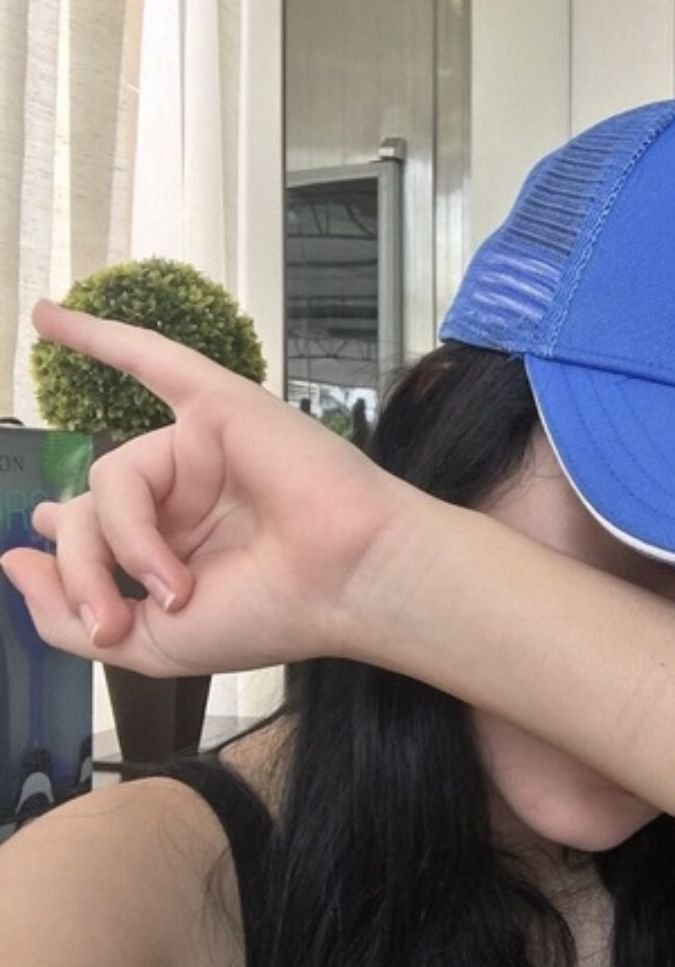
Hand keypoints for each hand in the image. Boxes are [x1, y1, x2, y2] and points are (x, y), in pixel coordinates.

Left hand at [1, 302, 429, 675]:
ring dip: (124, 540)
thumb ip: (69, 618)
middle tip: (117, 619)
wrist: (346, 585)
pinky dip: (99, 337)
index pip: (91, 537)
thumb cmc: (271, 616)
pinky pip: (150, 362)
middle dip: (87, 572)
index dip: (69, 560)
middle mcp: (183, 494)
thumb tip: (11, 561)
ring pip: (112, 477)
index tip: (48, 572)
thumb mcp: (150, 646)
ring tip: (171, 585)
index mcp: (174, 544)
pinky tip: (45, 318)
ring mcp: (200, 449)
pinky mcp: (218, 407)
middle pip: (88, 512)